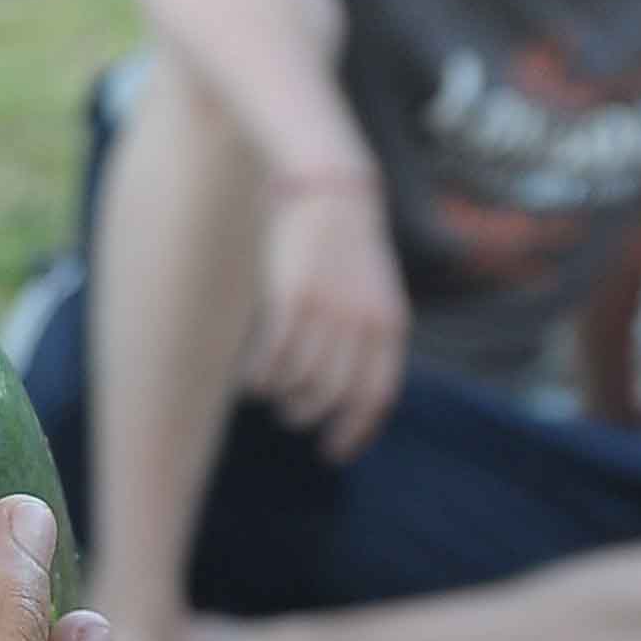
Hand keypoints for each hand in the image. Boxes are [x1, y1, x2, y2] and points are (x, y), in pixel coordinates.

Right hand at [243, 177, 410, 459]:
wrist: (328, 188)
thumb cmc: (343, 245)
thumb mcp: (370, 291)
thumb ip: (364, 337)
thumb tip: (339, 393)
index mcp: (390, 324)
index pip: (375, 397)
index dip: (353, 432)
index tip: (331, 452)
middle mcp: (363, 323)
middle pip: (332, 396)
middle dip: (307, 415)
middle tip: (290, 414)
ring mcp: (328, 313)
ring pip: (299, 384)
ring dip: (280, 398)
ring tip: (267, 391)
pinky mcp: (291, 301)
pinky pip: (272, 361)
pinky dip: (258, 379)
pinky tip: (250, 378)